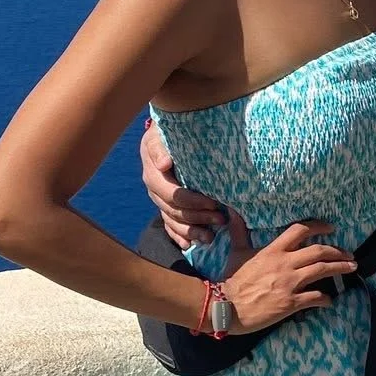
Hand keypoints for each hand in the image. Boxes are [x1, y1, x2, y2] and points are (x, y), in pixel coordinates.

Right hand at [140, 119, 228, 247]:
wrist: (165, 134)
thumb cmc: (168, 131)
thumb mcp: (161, 133)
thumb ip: (161, 146)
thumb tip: (164, 164)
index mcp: (153, 174)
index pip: (172, 194)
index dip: (192, 201)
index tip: (213, 203)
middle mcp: (154, 190)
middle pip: (175, 211)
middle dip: (198, 217)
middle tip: (222, 219)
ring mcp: (159, 200)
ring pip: (173, 221)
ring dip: (192, 231)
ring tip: (211, 238)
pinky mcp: (165, 206)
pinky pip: (169, 226)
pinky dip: (179, 236)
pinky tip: (189, 244)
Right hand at [218, 216, 358, 333]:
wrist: (225, 306)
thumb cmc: (231, 279)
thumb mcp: (236, 252)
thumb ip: (239, 231)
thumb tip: (232, 211)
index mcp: (273, 250)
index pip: (300, 230)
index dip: (319, 226)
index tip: (331, 228)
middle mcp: (285, 264)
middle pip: (319, 251)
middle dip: (338, 251)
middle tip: (349, 254)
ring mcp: (290, 284)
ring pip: (322, 271)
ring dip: (340, 268)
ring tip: (351, 268)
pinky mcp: (291, 303)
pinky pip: (315, 297)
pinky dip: (325, 298)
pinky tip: (330, 300)